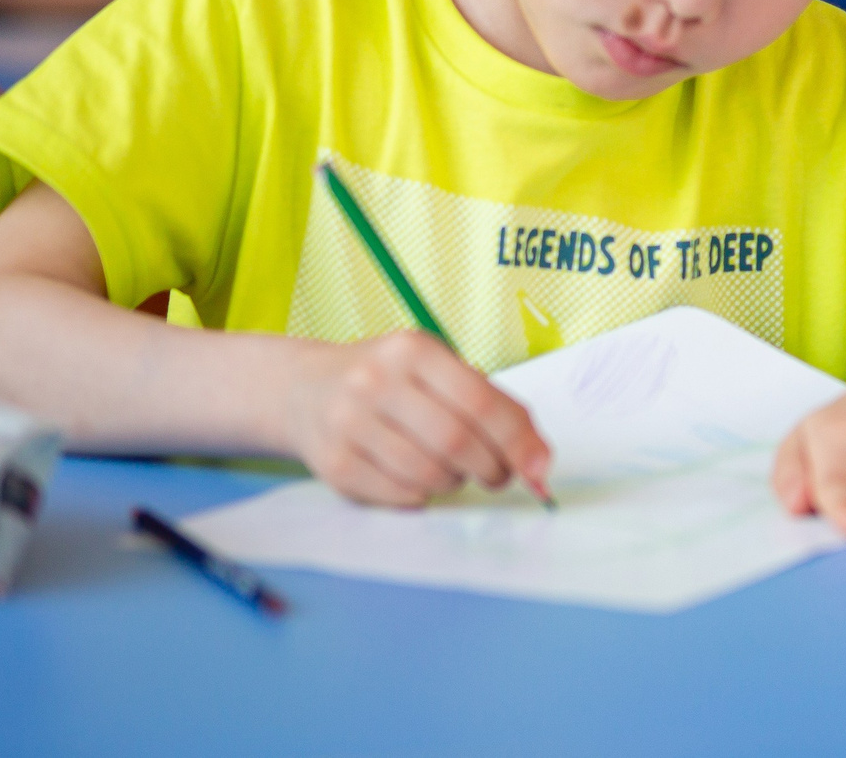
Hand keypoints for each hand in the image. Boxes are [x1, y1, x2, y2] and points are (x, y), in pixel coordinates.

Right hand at [284, 330, 553, 507]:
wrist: (304, 389)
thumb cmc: (392, 381)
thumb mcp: (437, 369)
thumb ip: (490, 405)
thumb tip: (540, 460)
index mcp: (414, 350)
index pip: (481, 403)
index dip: (518, 442)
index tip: (541, 469)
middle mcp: (376, 381)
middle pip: (456, 442)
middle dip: (492, 468)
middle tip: (499, 476)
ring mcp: (348, 423)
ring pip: (428, 474)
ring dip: (456, 482)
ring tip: (454, 470)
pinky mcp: (332, 464)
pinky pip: (399, 495)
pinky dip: (422, 495)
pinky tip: (418, 478)